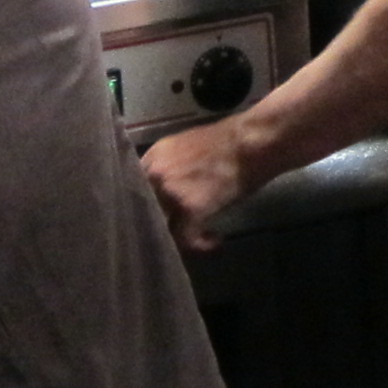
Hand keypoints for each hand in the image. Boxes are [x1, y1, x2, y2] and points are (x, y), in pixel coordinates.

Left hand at [140, 121, 253, 254]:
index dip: (149, 207)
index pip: (137, 190)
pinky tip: (215, 241)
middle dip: (162, 224)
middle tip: (180, 231)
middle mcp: (155, 173)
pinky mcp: (189, 208)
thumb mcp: (188, 148)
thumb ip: (171, 167)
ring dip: (181, 236)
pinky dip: (201, 245)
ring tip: (201, 236)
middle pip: (145, 211)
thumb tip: (170, 190)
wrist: (251, 143)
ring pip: (164, 228)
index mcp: (154, 156)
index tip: (163, 216)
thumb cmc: (229, 143)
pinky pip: (186, 239)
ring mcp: (170, 191)